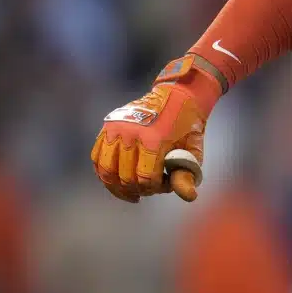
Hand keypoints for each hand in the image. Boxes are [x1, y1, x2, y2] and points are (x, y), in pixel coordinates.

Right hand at [91, 54, 221, 202]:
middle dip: (139, 188)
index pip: (145, 178)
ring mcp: (115, 129)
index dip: (155, 188)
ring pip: (106, 170)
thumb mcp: (194, 149)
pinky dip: (104, 173)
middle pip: (125, 177)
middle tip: (150, 187)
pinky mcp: (107, 127)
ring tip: (131, 191)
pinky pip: (97, 157)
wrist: (177, 95)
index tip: (165, 185)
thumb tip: (189, 197)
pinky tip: (116, 180)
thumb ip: (188, 173)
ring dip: (117, 186)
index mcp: (153, 139)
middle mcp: (130, 133)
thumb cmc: (188, 125)